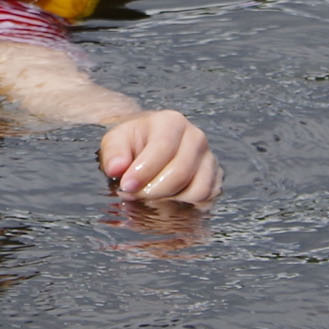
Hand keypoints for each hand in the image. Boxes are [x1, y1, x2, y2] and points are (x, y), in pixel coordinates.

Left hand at [99, 109, 219, 202]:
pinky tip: (167, 200)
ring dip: (171, 201)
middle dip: (154, 191)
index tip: (126, 186)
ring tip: (151, 198)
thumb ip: (114, 153)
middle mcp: (196, 137)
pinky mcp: (214, 177)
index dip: (144, 172)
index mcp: (172, 122)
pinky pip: (206, 199)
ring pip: (198, 190)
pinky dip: (187, 206)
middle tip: (135, 196)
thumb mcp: (116, 141)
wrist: (148, 143)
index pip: (163, 148)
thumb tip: (116, 168)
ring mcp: (208, 158)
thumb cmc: (133, 142)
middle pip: (180, 173)